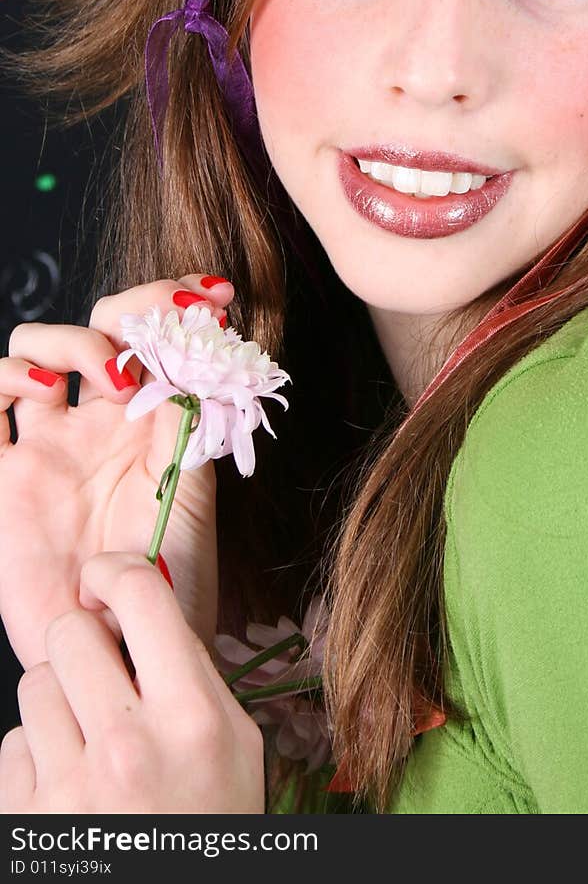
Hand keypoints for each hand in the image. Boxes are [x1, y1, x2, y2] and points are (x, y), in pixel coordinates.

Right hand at [0, 274, 234, 670]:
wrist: (122, 648)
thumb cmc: (170, 580)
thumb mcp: (193, 491)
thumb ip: (187, 421)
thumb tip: (189, 353)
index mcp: (151, 420)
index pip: (155, 337)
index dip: (175, 304)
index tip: (211, 294)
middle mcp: (99, 422)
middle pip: (95, 326)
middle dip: (127, 310)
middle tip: (149, 344)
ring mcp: (48, 444)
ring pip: (30, 350)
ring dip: (65, 342)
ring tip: (102, 381)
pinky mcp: (4, 475)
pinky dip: (3, 380)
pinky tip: (37, 398)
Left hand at [0, 552, 264, 813]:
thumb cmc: (210, 827)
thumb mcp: (235, 745)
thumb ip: (192, 673)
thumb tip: (144, 608)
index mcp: (191, 719)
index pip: (141, 597)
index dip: (115, 572)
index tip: (106, 580)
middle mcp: (127, 747)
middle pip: (70, 634)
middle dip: (83, 644)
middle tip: (102, 674)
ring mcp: (70, 790)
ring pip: (34, 685)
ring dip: (57, 701)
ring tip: (88, 739)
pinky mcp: (25, 822)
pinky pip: (12, 745)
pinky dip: (35, 757)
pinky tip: (69, 784)